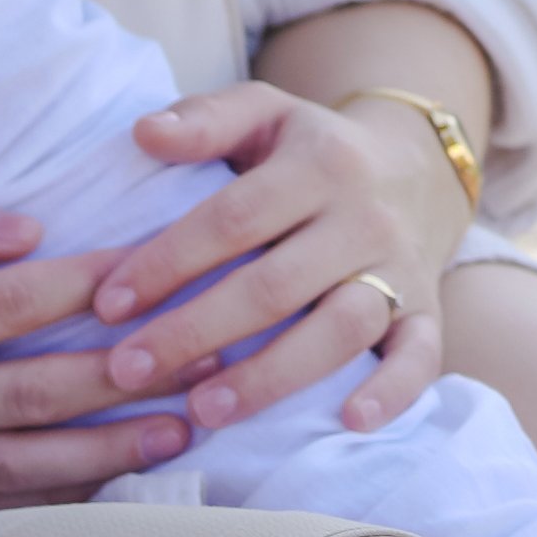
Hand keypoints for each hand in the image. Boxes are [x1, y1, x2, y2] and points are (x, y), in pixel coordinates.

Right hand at [0, 197, 191, 514]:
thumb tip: (28, 230)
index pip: (9, 306)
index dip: (90, 285)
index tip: (159, 267)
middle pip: (36, 396)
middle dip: (128, 382)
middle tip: (205, 361)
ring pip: (27, 468)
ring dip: (112, 452)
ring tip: (186, 430)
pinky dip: (59, 499)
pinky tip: (119, 482)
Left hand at [71, 84, 469, 437]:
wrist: (418, 168)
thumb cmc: (312, 150)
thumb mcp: (265, 112)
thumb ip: (204, 118)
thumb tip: (142, 133)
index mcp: (319, 164)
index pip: (234, 217)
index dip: (168, 262)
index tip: (108, 304)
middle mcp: (364, 217)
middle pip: (275, 285)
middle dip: (195, 331)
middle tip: (127, 370)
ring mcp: (400, 269)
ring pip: (341, 328)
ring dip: (271, 375)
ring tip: (204, 409)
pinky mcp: (428, 311)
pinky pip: (421, 355)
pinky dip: (393, 391)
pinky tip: (349, 423)